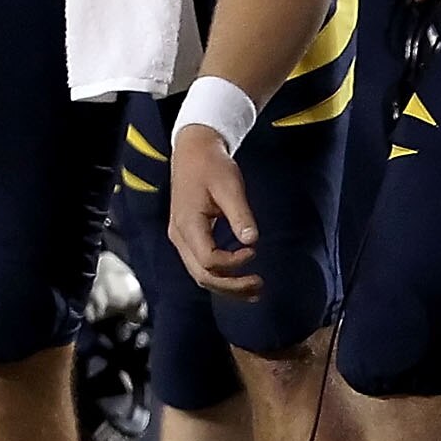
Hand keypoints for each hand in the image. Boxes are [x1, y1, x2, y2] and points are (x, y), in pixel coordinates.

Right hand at [169, 123, 260, 297]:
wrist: (193, 149)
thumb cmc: (211, 165)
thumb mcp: (229, 186)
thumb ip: (240, 215)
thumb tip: (252, 240)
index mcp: (188, 224)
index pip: (209, 261)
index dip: (234, 263)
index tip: (254, 250)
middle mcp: (179, 236)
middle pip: (202, 275)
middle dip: (231, 286)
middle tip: (260, 286)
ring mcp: (180, 237)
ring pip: (199, 274)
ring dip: (226, 286)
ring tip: (254, 291)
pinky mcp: (187, 235)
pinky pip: (200, 264)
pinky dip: (220, 276)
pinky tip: (238, 277)